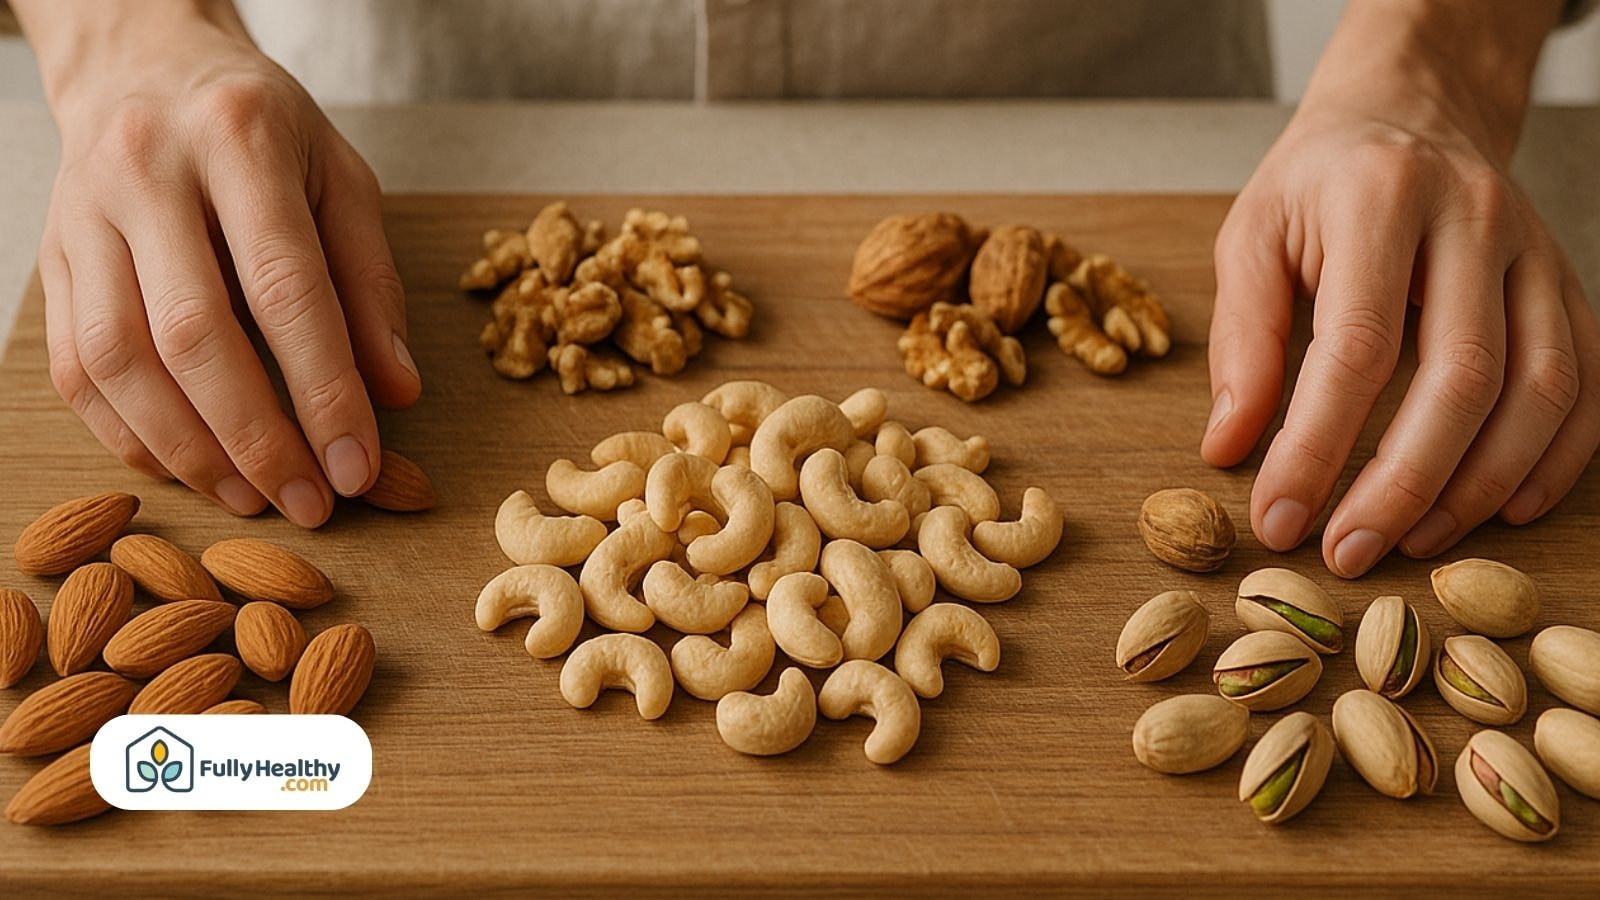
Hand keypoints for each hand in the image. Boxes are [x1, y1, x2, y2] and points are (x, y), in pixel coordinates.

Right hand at [20, 0, 420, 526]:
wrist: (144, 64)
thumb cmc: (261, 128)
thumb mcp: (341, 178)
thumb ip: (370, 283)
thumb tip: (396, 391)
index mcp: (240, 142)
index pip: (287, 289)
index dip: (325, 390)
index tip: (358, 467)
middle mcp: (147, 173)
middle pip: (193, 334)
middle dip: (257, 437)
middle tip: (309, 503)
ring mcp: (83, 215)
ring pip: (120, 359)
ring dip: (190, 448)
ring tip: (253, 497)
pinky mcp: (50, 257)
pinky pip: (78, 367)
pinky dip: (131, 433)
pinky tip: (188, 466)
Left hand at [1202, 0, 1599, 576]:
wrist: (1410, 113)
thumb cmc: (1318, 185)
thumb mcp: (1252, 238)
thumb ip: (1242, 341)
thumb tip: (1229, 449)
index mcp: (1382, 200)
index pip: (1358, 346)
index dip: (1318, 445)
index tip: (1278, 517)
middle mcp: (1476, 221)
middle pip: (1464, 376)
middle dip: (1405, 482)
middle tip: (1349, 553)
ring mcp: (1536, 254)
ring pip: (1542, 388)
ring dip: (1480, 483)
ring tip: (1413, 541)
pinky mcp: (1567, 285)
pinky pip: (1587, 383)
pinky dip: (1555, 458)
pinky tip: (1501, 509)